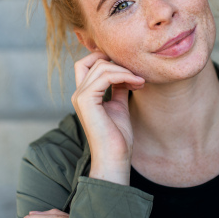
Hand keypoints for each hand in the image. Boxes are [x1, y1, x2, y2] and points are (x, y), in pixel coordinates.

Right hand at [71, 52, 144, 184]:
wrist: (114, 158)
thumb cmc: (117, 138)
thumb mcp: (119, 105)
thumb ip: (119, 88)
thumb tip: (126, 73)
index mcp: (84, 95)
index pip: (86, 63)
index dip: (106, 59)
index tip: (130, 70)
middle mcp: (78, 93)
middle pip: (95, 61)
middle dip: (120, 64)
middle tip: (139, 78)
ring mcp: (80, 96)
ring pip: (101, 66)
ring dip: (125, 70)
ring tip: (140, 82)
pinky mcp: (86, 101)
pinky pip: (105, 76)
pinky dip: (124, 76)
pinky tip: (137, 84)